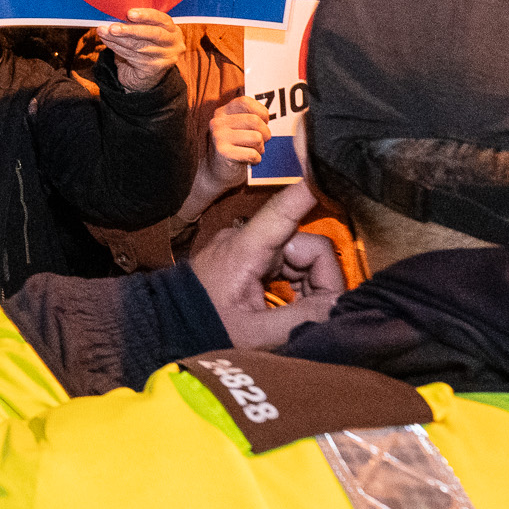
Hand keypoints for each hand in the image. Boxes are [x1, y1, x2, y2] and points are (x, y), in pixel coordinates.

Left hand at [96, 6, 183, 92]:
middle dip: (131, 30)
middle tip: (113, 27)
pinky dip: (117, 48)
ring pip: (140, 46)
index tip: (129, 13)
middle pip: (154, 34)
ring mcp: (166, 58)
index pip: (163, 20)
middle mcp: (174, 44)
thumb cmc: (144, 45)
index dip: (146, 15)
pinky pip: (133, 57)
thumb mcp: (146, 32)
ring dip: (119, 39)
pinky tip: (108, 42)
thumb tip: (114, 12)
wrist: (146, 76)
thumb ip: (137, 22)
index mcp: (173, 30)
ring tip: (103, 32)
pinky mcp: (155, 69)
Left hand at [190, 181, 348, 349]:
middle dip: (322, 283)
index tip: (331, 173)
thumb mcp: (253, 334)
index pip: (284, 211)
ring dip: (312, 290)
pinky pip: (291, 267)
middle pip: (311, 249)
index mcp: (245, 249)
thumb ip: (301, 319)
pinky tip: (290, 312)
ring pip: (305, 260)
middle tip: (318, 315)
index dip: (311, 192)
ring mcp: (252, 249)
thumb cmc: (202, 328)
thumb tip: (341, 304)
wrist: (167, 329)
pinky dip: (299, 289)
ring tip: (298, 318)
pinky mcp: (252, 260)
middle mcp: (249, 240)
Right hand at [197, 95, 270, 192]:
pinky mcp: (223, 152)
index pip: (245, 102)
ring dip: (260, 148)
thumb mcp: (239, 127)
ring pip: (257, 137)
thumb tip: (266, 116)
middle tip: (261, 141)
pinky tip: (249, 161)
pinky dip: (256, 159)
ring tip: (253, 151)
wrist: (217, 171)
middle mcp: (218, 122)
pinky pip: (253, 154)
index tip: (262, 122)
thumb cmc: (235, 147)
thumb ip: (249, 116)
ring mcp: (219, 136)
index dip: (261, 112)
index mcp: (222, 112)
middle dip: (265, 133)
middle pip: (255, 120)